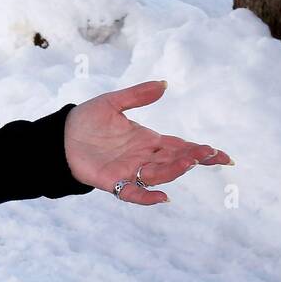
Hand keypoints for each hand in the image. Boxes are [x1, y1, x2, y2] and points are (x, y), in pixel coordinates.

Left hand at [63, 79, 233, 203]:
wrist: (59, 136)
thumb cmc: (86, 120)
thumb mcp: (112, 103)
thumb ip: (137, 95)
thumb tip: (164, 84)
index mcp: (148, 140)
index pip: (180, 146)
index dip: (201, 151)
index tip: (221, 155)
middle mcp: (143, 157)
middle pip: (174, 161)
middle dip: (192, 158)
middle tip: (207, 154)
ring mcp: (129, 170)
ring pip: (158, 175)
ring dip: (173, 170)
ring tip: (186, 162)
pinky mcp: (112, 181)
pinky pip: (133, 192)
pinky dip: (147, 197)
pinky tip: (162, 197)